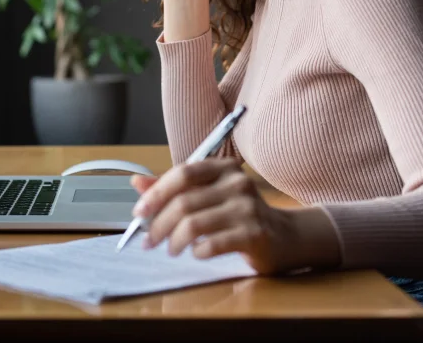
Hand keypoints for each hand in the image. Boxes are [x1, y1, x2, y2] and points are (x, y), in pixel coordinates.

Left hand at [130, 157, 301, 273]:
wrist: (286, 236)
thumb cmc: (240, 214)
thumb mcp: (208, 194)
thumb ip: (173, 188)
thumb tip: (136, 182)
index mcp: (223, 168)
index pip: (183, 174)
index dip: (156, 193)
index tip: (139, 212)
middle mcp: (237, 184)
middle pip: (184, 202)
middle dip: (159, 225)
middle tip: (149, 241)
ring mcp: (248, 209)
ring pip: (194, 225)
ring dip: (173, 241)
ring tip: (171, 249)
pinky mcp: (255, 235)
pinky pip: (213, 244)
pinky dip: (197, 252)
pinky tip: (196, 253)